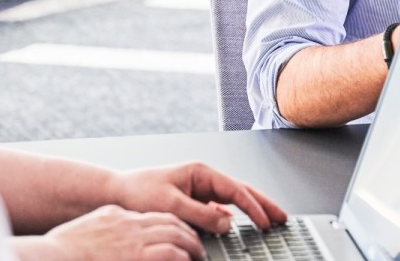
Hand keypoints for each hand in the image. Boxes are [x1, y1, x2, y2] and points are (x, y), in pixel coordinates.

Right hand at [36, 204, 202, 260]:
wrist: (50, 257)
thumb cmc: (59, 252)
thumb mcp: (83, 233)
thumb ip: (100, 232)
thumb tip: (105, 243)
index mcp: (113, 215)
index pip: (149, 214)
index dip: (167, 224)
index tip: (176, 232)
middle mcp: (127, 223)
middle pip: (168, 220)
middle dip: (185, 232)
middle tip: (195, 245)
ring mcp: (134, 238)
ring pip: (175, 234)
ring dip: (190, 245)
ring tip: (198, 256)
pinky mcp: (138, 256)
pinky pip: (171, 253)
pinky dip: (183, 257)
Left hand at [111, 163, 287, 233]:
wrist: (116, 193)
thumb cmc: (138, 193)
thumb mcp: (171, 204)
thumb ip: (200, 215)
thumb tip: (227, 223)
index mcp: (201, 172)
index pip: (236, 190)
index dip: (254, 208)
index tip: (267, 223)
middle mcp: (203, 179)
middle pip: (241, 191)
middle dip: (263, 204)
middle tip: (282, 217)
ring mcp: (199, 190)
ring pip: (232, 200)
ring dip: (250, 210)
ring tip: (268, 221)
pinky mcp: (192, 202)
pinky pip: (218, 210)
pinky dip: (231, 217)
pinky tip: (237, 226)